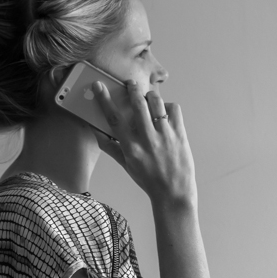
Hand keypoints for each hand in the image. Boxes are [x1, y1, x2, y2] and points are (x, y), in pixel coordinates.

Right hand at [92, 80, 196, 207]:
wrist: (174, 192)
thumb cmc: (148, 180)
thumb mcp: (126, 165)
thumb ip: (110, 147)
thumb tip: (96, 131)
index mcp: (131, 148)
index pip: (114, 119)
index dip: (104, 100)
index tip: (99, 86)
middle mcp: (148, 139)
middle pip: (138, 104)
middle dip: (132, 89)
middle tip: (130, 84)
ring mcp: (166, 135)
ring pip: (156, 102)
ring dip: (150, 96)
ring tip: (147, 98)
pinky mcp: (180, 133)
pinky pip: (174, 109)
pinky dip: (167, 106)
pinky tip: (163, 113)